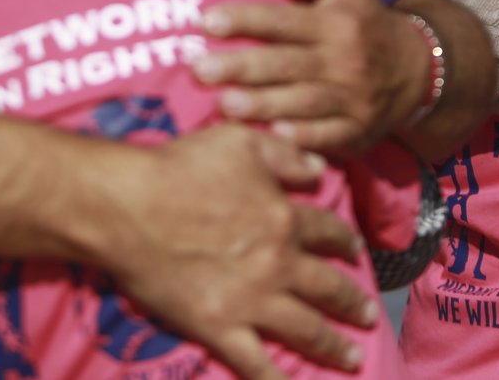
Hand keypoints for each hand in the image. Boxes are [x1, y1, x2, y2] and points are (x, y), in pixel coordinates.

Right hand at [111, 124, 374, 377]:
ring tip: (351, 356)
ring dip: (333, 344)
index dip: (345, 242)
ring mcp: (251, 301)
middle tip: (368, 315)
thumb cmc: (181, 167)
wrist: (130, 208)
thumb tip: (320, 169)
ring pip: (306, 328)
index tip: (356, 251)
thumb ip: (285, 155)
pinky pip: (256, 363)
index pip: (328, 232)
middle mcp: (278, 263)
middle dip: (352, 302)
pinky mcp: (220, 328)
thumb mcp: (240, 141)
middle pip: (327, 287)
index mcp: (284, 218)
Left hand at [192, 0, 424, 155]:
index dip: (246, 20)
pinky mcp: (357, 131)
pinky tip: (273, 138)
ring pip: (303, 102)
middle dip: (242, 67)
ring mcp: (352, 98)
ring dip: (263, 106)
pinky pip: (329, 137)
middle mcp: (344, 60)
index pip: (284, 20)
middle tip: (199, 69)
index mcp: (335, 22)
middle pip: (287, 64)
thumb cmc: (364, 20)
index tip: (206, 22)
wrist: (417, 70)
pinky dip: (303, 139)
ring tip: (223, 105)